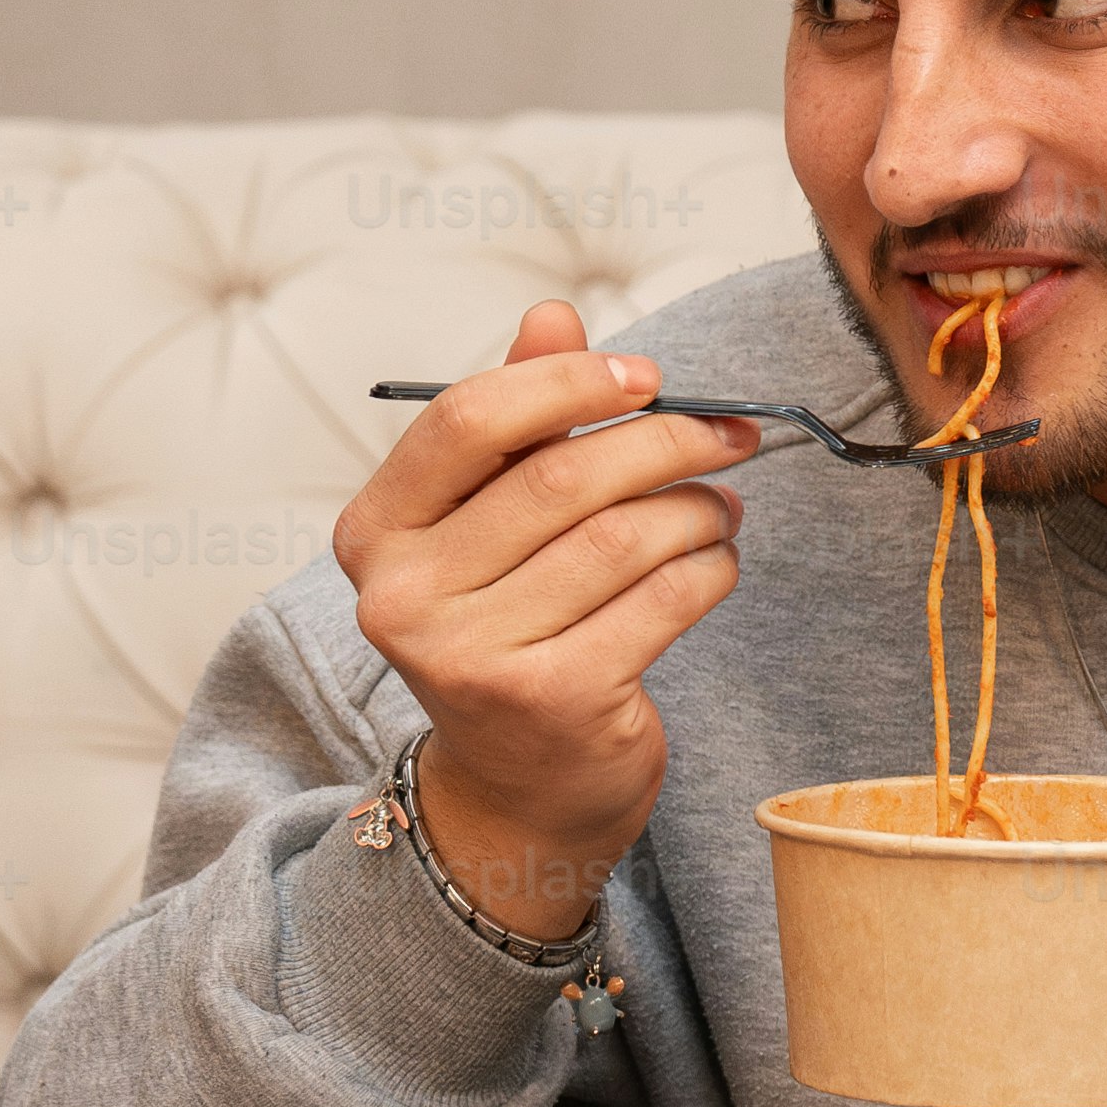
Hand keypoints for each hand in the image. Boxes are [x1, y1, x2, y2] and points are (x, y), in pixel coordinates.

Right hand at [343, 298, 755, 946]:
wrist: (519, 791)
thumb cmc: (512, 629)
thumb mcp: (492, 523)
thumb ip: (517, 418)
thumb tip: (554, 315)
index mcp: (377, 533)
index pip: (466, 420)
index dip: (567, 384)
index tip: (647, 377)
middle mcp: (405, 597)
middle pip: (559, 477)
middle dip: (664, 441)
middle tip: (730, 433)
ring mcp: (474, 657)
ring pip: (621, 538)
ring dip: (698, 509)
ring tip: (723, 506)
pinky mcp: (555, 701)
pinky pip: (661, 600)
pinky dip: (709, 570)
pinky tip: (716, 564)